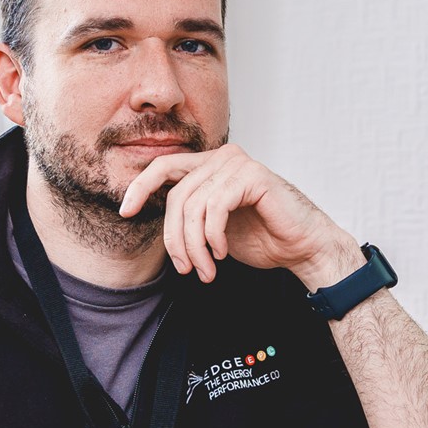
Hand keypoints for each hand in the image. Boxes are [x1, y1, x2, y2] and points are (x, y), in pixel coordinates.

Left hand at [118, 144, 361, 285]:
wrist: (302, 248)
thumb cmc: (262, 238)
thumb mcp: (212, 227)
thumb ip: (187, 214)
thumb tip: (151, 215)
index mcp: (210, 165)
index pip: (163, 167)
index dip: (140, 187)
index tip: (125, 212)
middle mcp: (222, 157)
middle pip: (176, 195)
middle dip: (175, 238)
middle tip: (185, 269)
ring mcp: (237, 163)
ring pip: (193, 205)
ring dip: (195, 246)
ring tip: (206, 270)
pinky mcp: (252, 176)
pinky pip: (215, 207)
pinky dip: (213, 236)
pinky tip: (222, 253)